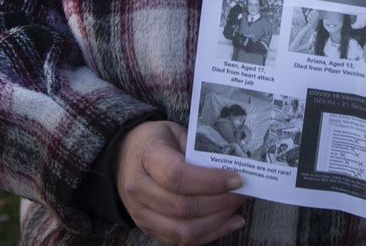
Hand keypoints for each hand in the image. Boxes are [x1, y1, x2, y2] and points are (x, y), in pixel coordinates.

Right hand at [116, 120, 246, 244]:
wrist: (123, 158)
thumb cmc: (154, 141)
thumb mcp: (174, 131)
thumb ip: (198, 147)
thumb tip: (232, 164)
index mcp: (146, 158)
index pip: (177, 176)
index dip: (211, 181)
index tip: (237, 178)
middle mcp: (138, 190)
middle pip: (182, 207)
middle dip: (220, 203)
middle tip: (243, 192)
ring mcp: (141, 214)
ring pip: (183, 231)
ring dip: (217, 221)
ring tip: (236, 207)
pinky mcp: (148, 229)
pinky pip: (181, 241)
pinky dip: (209, 234)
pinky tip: (230, 221)